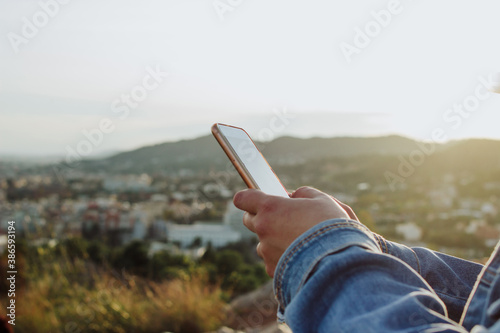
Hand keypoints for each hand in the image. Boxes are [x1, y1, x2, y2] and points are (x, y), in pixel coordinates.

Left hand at [233, 186, 352, 276]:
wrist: (339, 262)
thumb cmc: (331, 226)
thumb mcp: (321, 200)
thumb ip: (303, 194)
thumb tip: (294, 197)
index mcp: (270, 208)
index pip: (243, 198)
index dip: (249, 197)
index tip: (257, 197)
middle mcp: (263, 229)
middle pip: (249, 219)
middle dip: (261, 216)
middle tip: (282, 217)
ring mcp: (266, 252)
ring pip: (263, 243)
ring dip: (273, 240)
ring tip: (299, 241)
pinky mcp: (273, 271)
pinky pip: (273, 261)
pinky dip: (283, 259)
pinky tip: (302, 258)